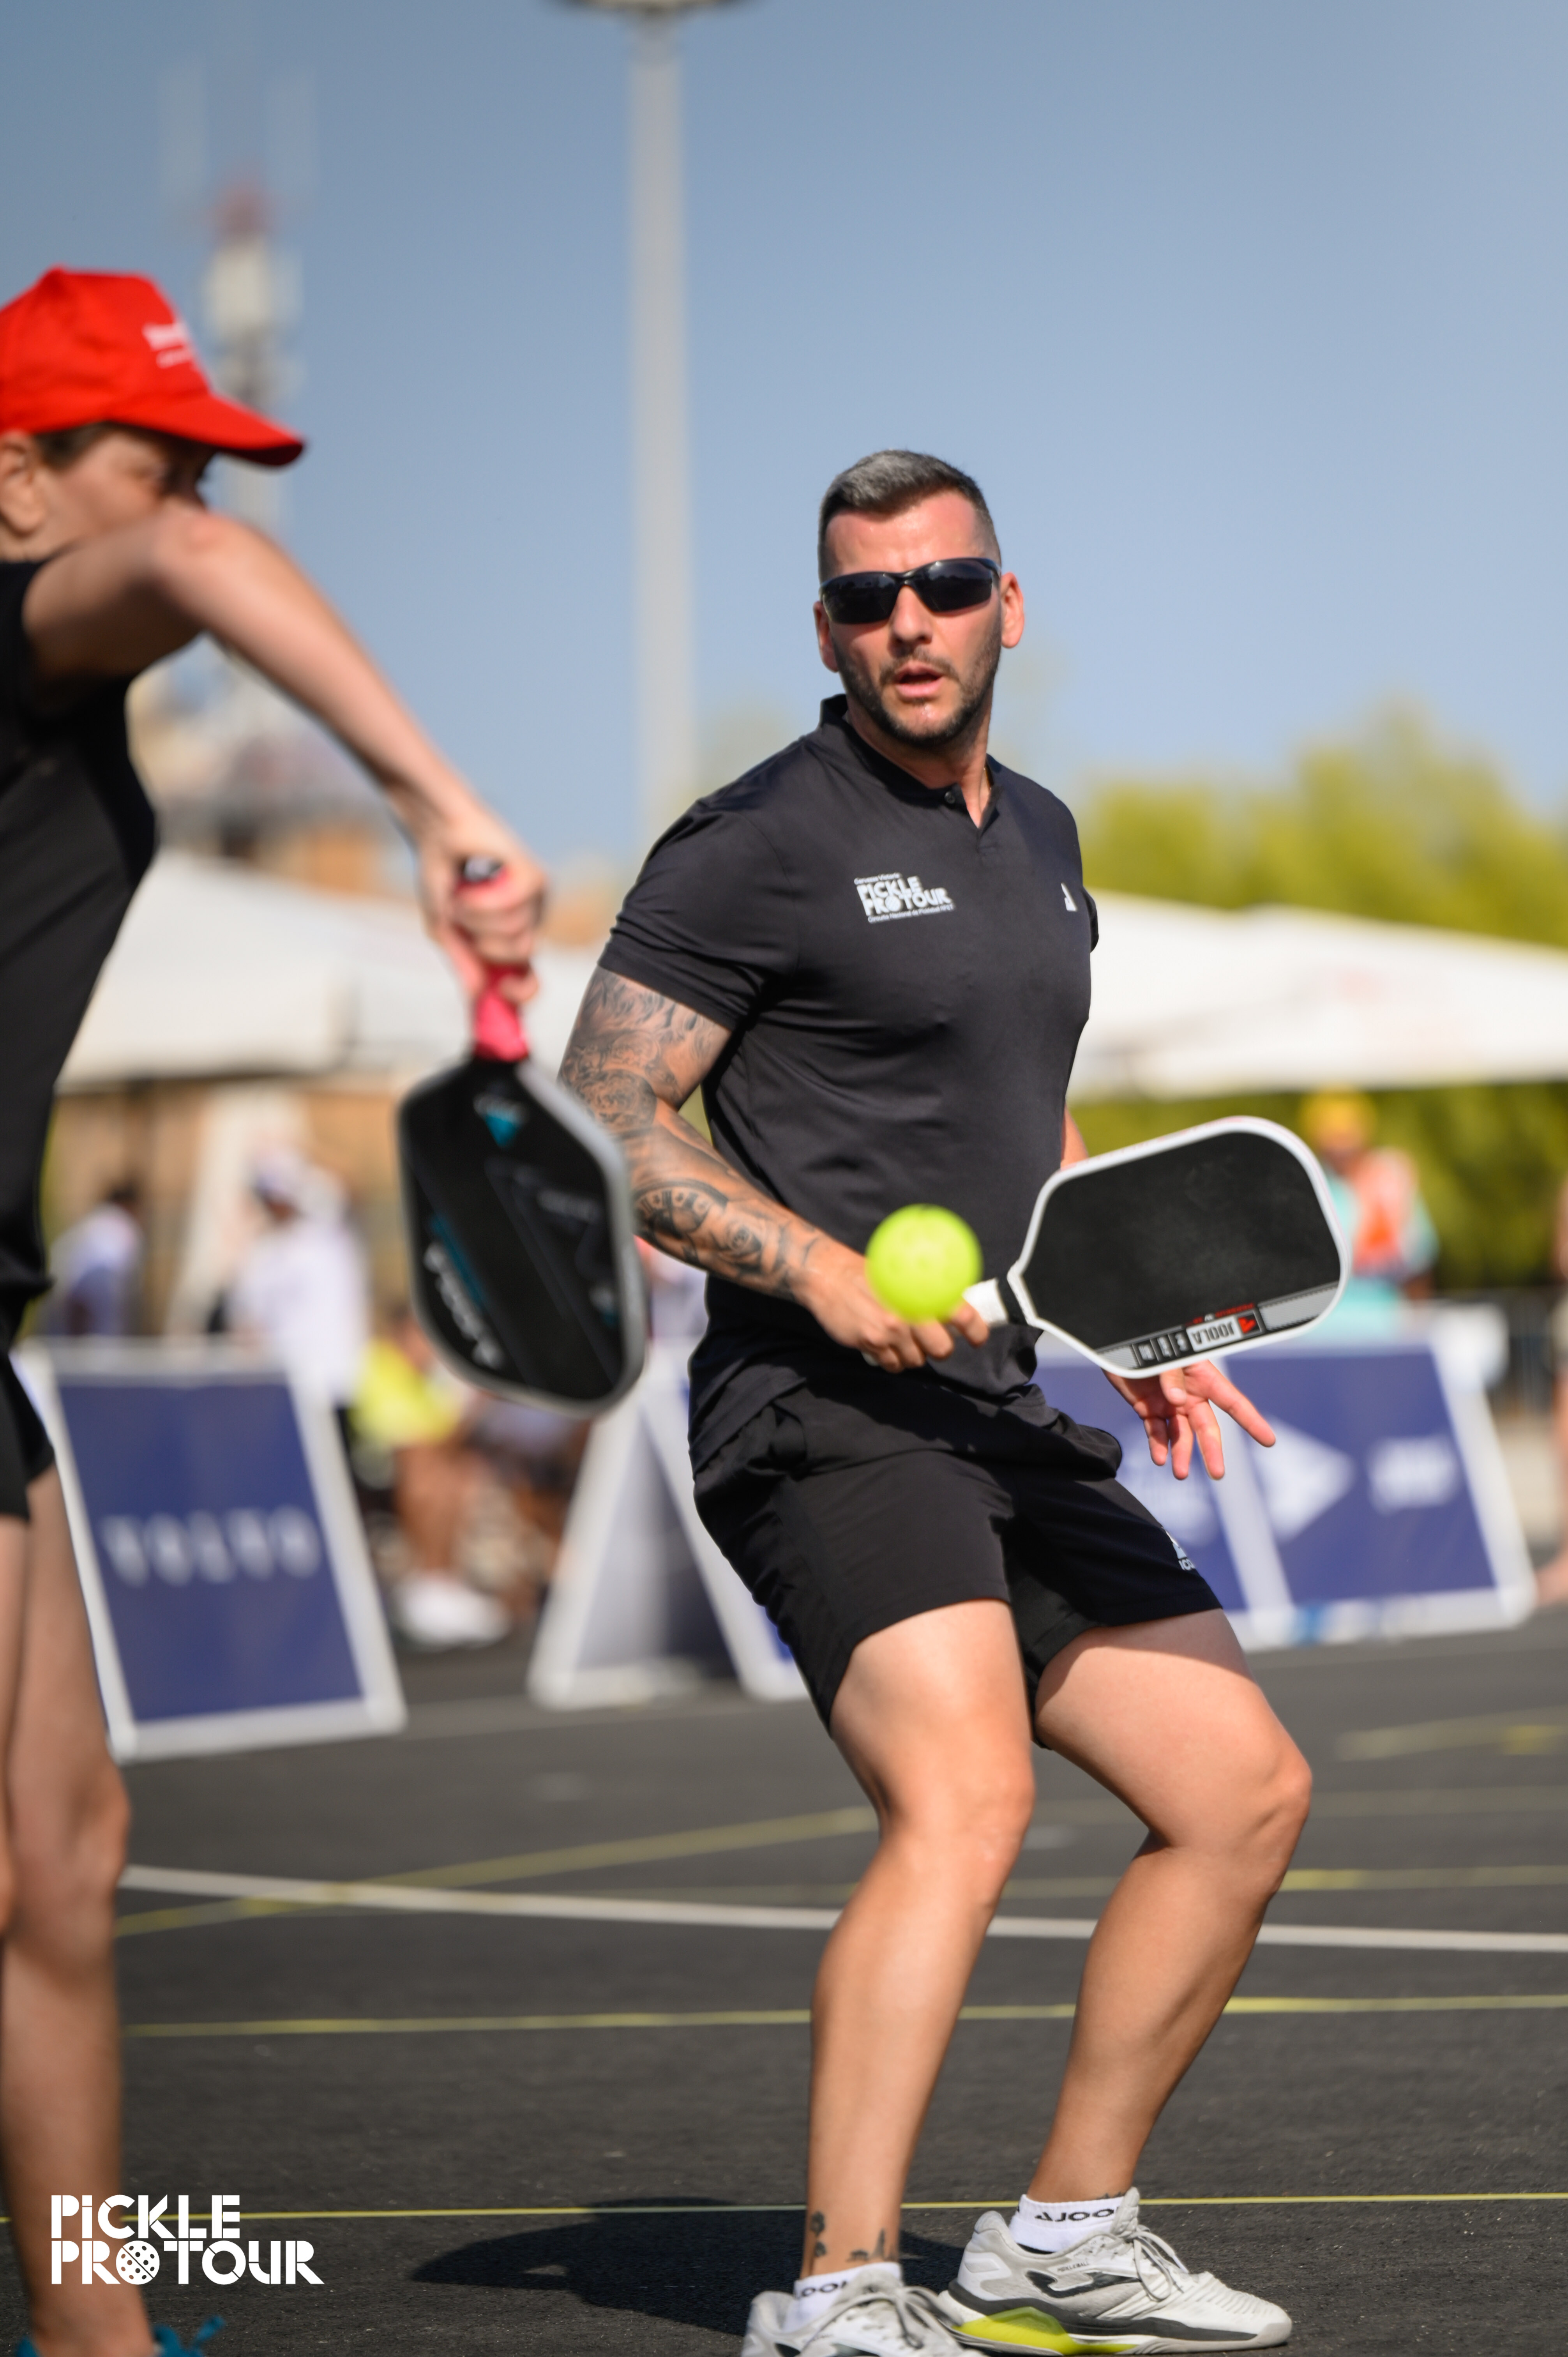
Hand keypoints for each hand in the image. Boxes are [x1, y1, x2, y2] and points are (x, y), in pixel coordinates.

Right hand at [414, 799, 547, 1007]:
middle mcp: (528, 920)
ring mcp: (535, 899)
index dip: (521, 992)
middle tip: (461, 916)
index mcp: (510, 938)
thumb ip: (462, 961)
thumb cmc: (440, 878)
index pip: (529, 978)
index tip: (502, 990)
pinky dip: (485, 900)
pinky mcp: (534, 876)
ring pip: (516, 932)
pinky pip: (515, 906)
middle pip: (520, 956)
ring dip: (477, 917)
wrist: (435, 834)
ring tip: (464, 895)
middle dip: (482, 942)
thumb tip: (477, 995)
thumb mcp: (444, 929)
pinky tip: (474, 884)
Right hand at [798, 1237, 989, 1370]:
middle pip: (941, 1349)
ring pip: (916, 1360)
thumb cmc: (864, 1274)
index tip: (978, 1340)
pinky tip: (882, 1345)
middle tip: (930, 1342)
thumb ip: (922, 1293)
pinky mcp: (871, 1343)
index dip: (976, 1331)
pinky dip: (891, 1360)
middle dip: (939, 1349)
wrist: (826, 1276)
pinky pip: (892, 1365)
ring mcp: (890, 1331)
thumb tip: (947, 1311)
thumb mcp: (899, 1275)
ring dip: (912, 1355)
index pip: (962, 1315)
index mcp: (920, 1292)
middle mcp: (909, 1313)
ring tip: (899, 1339)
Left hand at [1105, 1356, 1274, 1480]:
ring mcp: (1168, 1403)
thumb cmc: (1151, 1340)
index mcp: (1202, 1377)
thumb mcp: (1167, 1354)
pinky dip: (1158, 1446)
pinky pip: (1156, 1432)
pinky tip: (1160, 1459)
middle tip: (1218, 1473)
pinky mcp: (1147, 1408)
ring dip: (1181, 1454)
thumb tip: (1176, 1400)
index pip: (1233, 1401)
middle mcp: (1189, 1393)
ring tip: (1180, 1473)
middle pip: (1206, 1427)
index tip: (1268, 1440)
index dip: (1251, 1420)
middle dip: (1212, 1450)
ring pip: (1181, 1434)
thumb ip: (1171, 1375)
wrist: (1119, 1341)